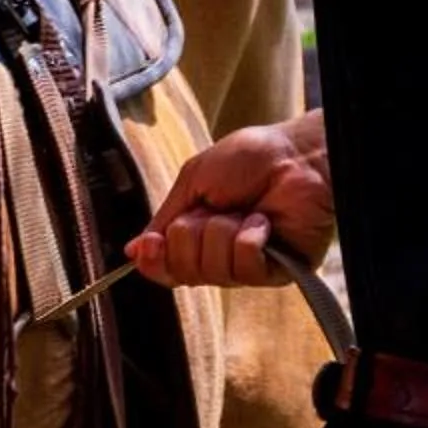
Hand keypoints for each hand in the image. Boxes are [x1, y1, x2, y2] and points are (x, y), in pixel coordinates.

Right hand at [127, 112, 334, 289]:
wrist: (295, 154)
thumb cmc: (250, 159)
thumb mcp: (193, 181)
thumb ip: (163, 219)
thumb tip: (132, 251)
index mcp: (198, 238)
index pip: (165, 269)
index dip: (155, 261)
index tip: (151, 244)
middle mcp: (220, 257)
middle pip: (184, 272)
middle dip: (192, 233)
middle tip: (213, 208)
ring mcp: (248, 267)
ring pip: (213, 270)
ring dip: (223, 230)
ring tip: (245, 210)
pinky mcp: (277, 272)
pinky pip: (245, 269)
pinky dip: (249, 238)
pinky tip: (263, 222)